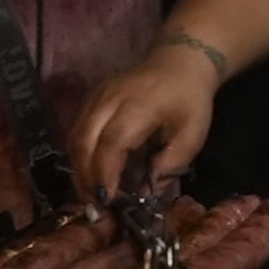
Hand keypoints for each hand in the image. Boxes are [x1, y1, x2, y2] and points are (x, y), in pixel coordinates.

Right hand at [69, 41, 220, 200]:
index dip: (104, 173)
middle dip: (85, 176)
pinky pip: (76, 130)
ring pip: (75, 136)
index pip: (112, 141)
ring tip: (90, 196)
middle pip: (84, 139)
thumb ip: (171, 164)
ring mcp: (97, 96)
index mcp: (139, 105)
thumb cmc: (189, 100)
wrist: (180, 62)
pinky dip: (79, 155)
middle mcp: (110, 98)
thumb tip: (145, 192)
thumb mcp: (193, 134)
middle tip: (93, 207)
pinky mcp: (91, 99)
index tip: (105, 201)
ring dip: (79, 169)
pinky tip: (89, 174)